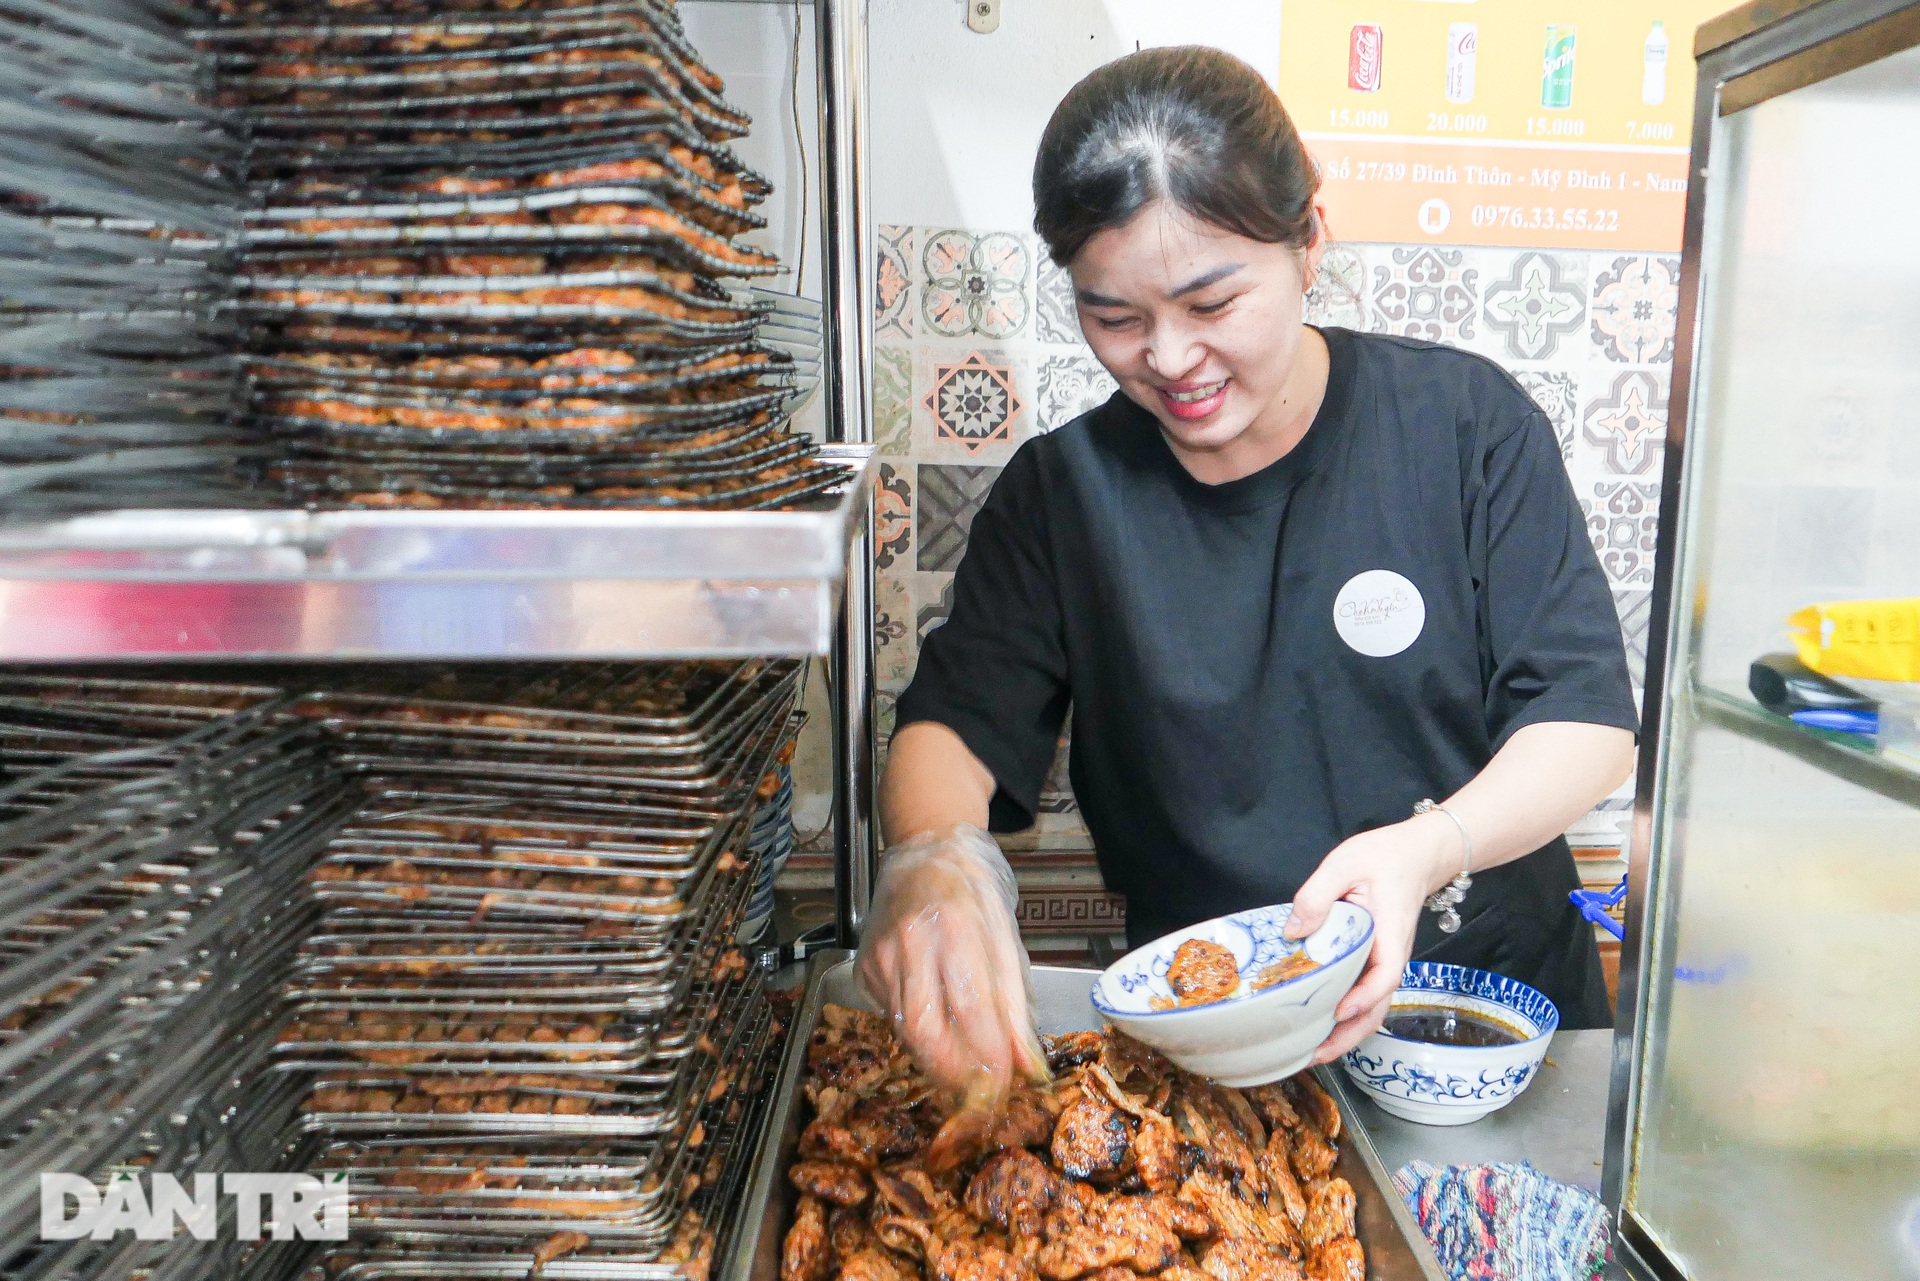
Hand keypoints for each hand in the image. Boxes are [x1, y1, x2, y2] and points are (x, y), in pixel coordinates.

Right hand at [855, 824, 1048, 1099]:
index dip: (986, 1058)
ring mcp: (881, 954)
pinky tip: (935, 1028)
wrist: (925, 849)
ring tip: (961, 1071)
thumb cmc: (974, 891)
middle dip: (951, 1073)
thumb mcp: (1007, 939)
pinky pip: (889, 1012)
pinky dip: (914, 1032)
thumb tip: (1026, 1064)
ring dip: (934, 1059)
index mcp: (959, 928)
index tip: (1004, 1087)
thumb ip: (1014, 1004)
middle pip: (924, 1029)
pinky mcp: (864, 965)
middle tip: (977, 1094)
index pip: (971, 1009)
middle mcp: (912, 941)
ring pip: (902, 1028)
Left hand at [1283, 815, 1459, 1064]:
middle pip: (1378, 1006)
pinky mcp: (1374, 960)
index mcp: (1389, 932)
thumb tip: (1294, 931)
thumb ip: (1318, 895)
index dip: (1364, 997)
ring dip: (1346, 1032)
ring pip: (1371, 1006)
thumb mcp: (1345, 864)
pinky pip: (1364, 993)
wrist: (1416, 854)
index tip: (1340, 1011)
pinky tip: (1321, 1024)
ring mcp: (1384, 960)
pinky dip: (1346, 1015)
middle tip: (1316, 1054)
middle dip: (1349, 1034)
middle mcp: (1391, 954)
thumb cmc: (1384, 857)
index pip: (1385, 974)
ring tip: (1313, 1052)